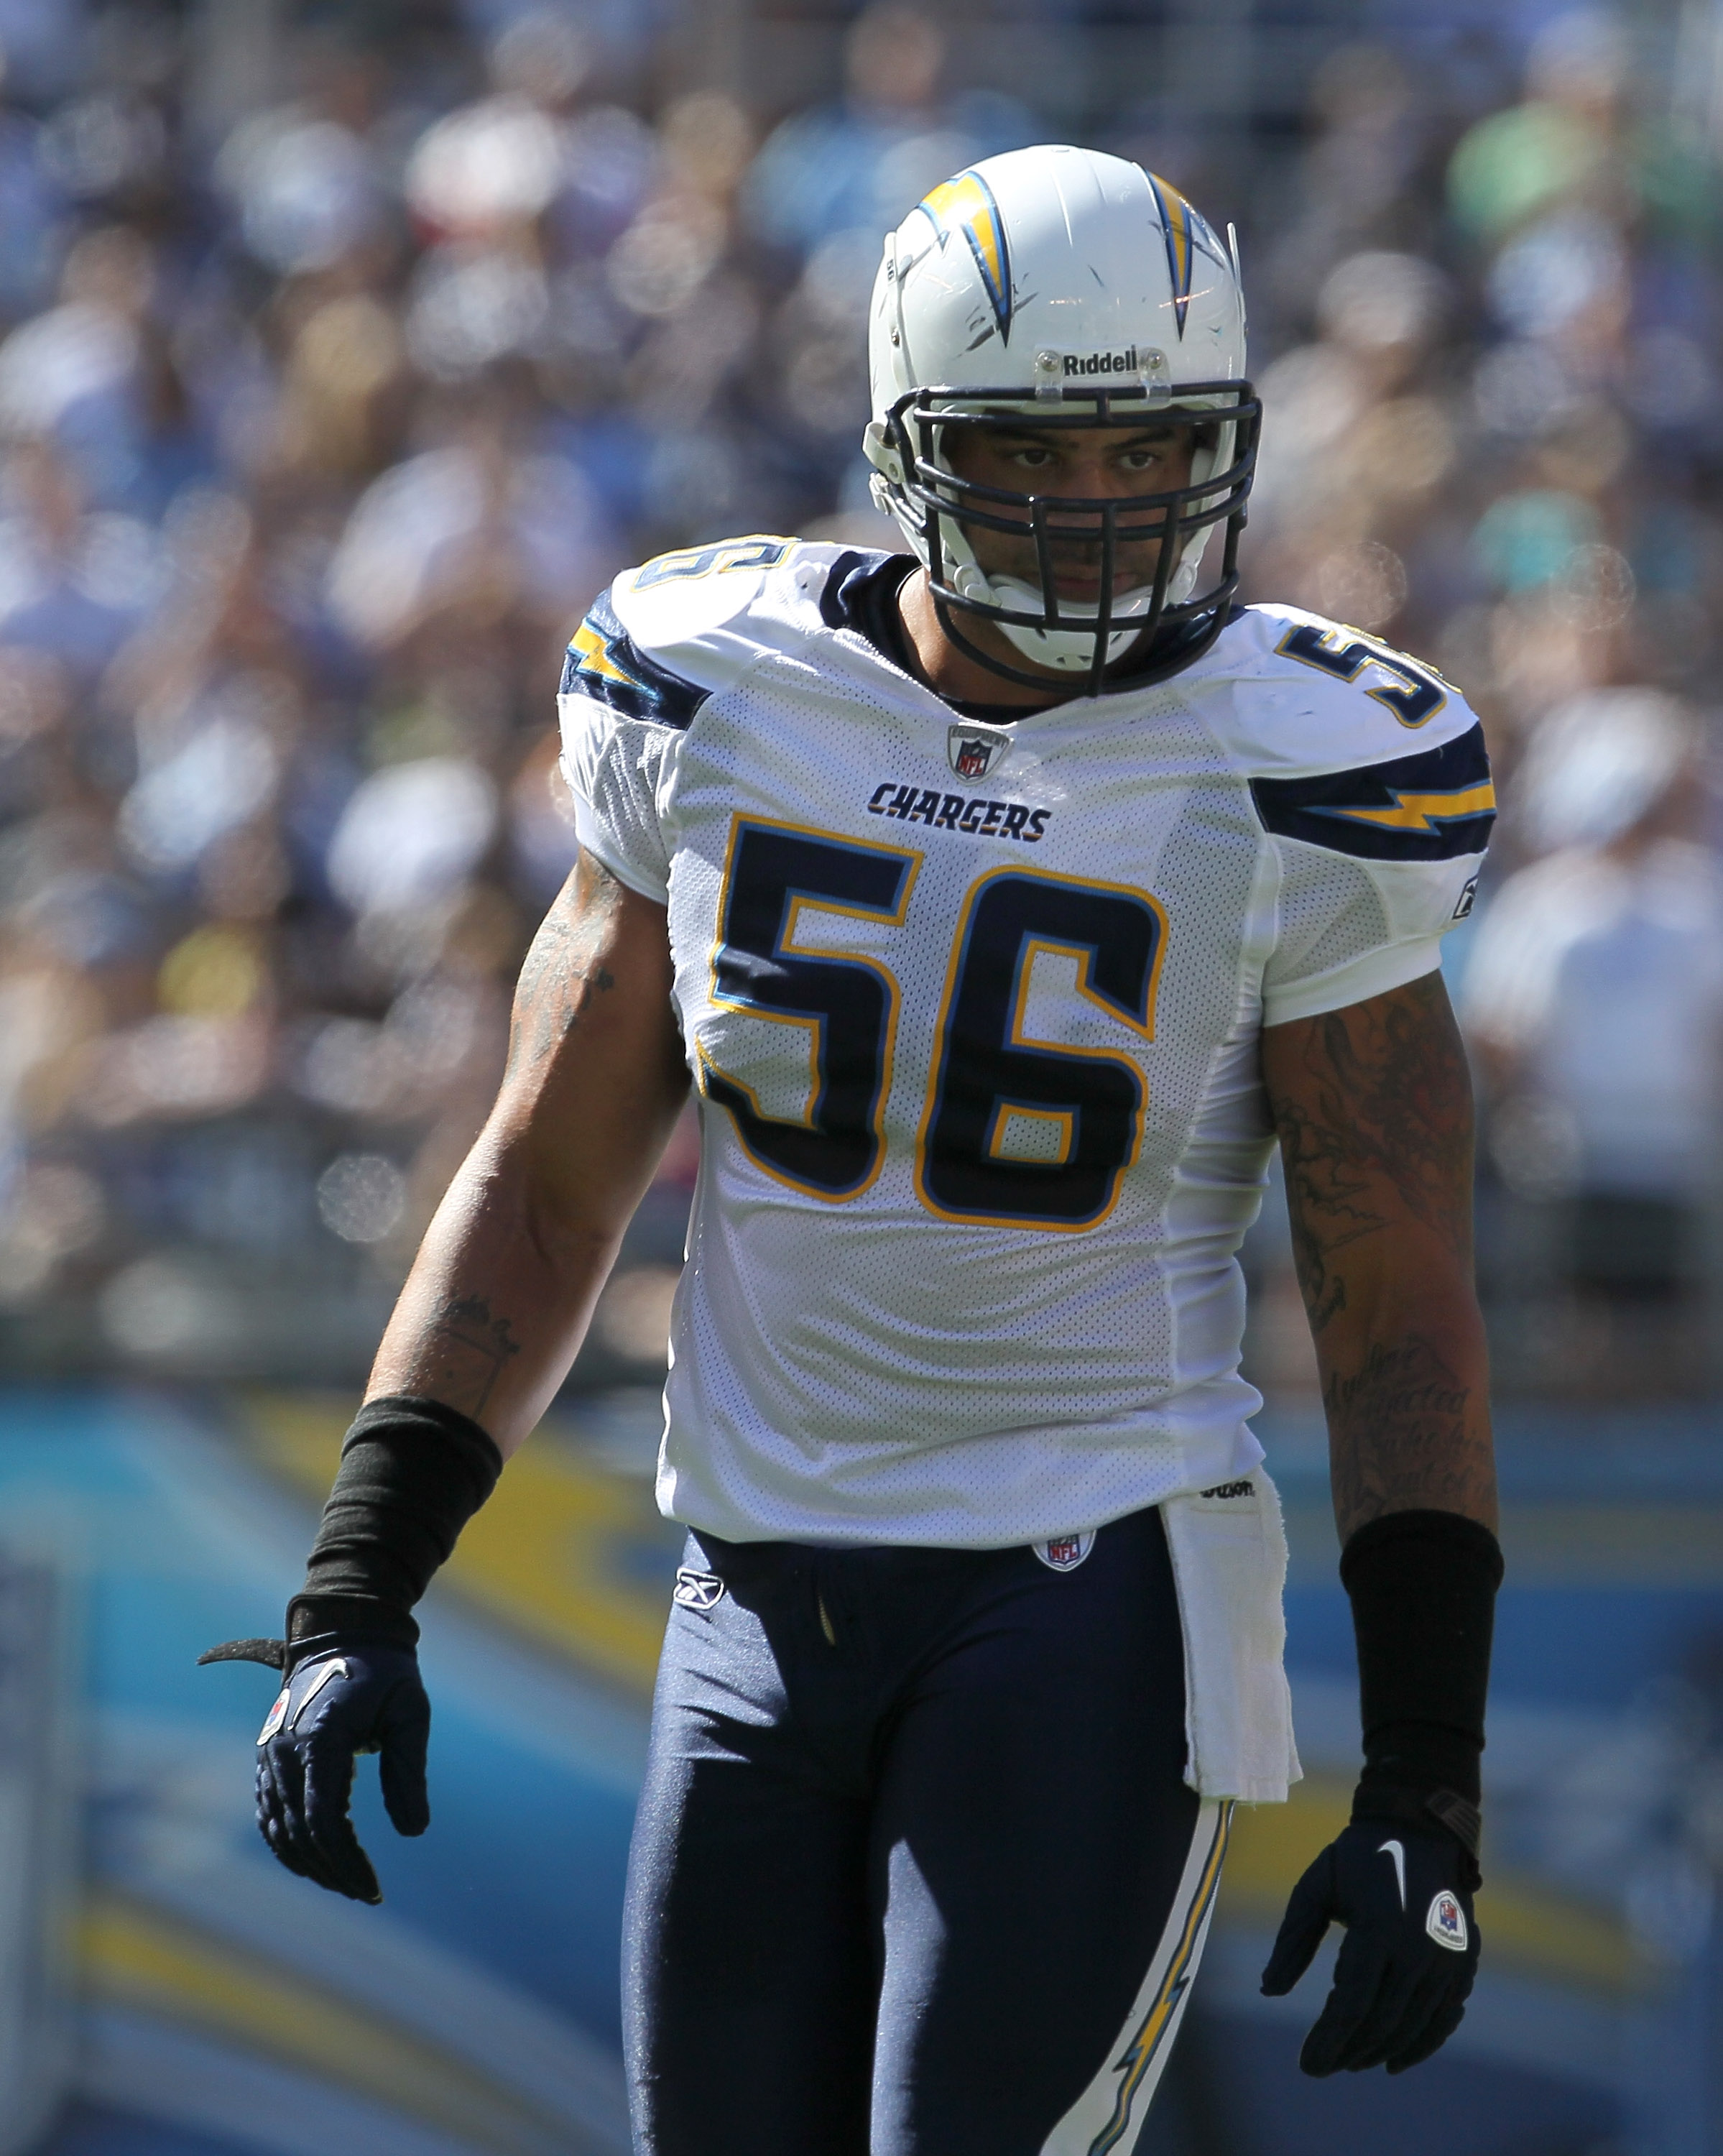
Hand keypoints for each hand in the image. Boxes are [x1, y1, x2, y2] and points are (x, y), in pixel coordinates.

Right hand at [201, 1634, 429, 1901]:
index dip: (348, 1861)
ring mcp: (270, 1755)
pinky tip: (317, 1862)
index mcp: (320, 1738)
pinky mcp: (267, 1757)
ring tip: (348, 1884)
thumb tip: (414, 1831)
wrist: (345, 1630)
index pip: (325, 1820)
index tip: (374, 1887)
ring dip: (311, 1864)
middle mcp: (284, 1751)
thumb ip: (409, 1772)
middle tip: (368, 1893)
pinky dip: (288, 1844)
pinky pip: (269, 1813)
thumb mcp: (411, 1712)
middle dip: (333, 1871)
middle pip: (300, 1833)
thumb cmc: (385, 1671)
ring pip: (279, 1829)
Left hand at [1260, 1820, 1478, 2074]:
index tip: (1307, 2066)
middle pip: (1381, 2023)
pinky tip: (1394, 2060)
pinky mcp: (1463, 1962)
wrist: (1419, 1828)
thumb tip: (1268, 1990)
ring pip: (1413, 2027)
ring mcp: (1447, 1959)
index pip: (1351, 2004)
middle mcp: (1418, 1950)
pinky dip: (1421, 2044)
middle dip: (1349, 2051)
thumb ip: (1292, 1939)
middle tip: (1322, 2064)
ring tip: (1349, 2061)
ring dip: (1380, 2052)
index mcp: (1378, 1928)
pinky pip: (1444, 2018)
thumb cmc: (1358, 1857)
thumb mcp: (1315, 1886)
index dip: (1328, 2041)